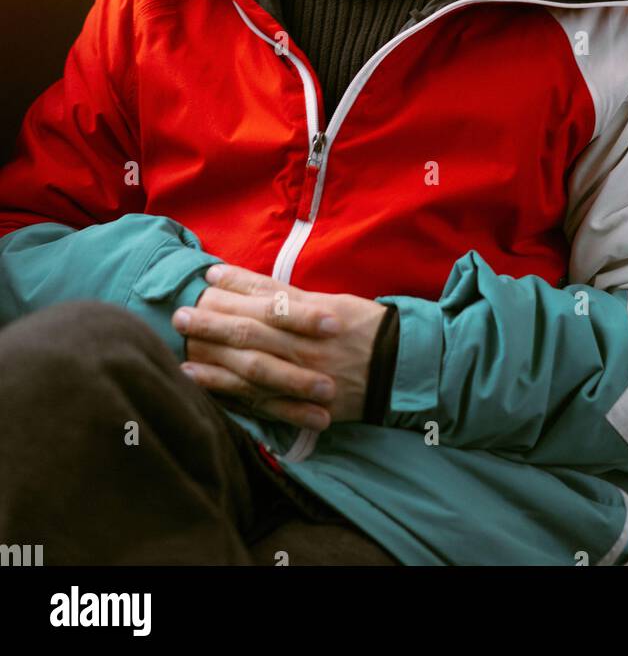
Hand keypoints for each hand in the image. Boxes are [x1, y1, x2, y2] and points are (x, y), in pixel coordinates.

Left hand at [172, 263, 387, 430]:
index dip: (235, 286)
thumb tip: (249, 283)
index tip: (208, 277)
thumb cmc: (365, 328)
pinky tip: (201, 381)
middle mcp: (302, 343)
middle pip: (249, 329)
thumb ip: (291, 298)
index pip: (265, 297)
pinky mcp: (298, 401)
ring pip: (248, 363)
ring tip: (182, 346)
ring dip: (211, 354)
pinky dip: (227, 389)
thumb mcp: (332, 302)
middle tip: (180, 313)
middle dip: (212, 320)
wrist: (398, 369)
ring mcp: (298, 375)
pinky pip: (257, 397)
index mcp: (312, 314)